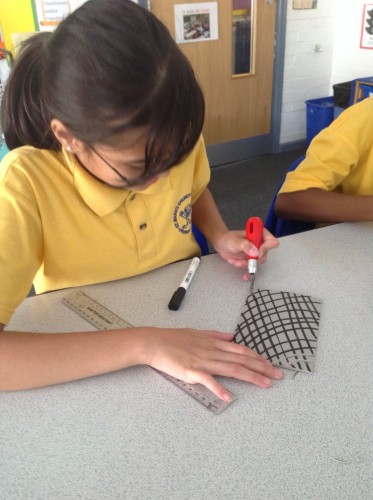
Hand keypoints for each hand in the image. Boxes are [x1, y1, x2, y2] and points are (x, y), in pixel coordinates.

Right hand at [144, 328, 283, 401]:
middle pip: (242, 360)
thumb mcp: (198, 333)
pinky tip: (229, 397)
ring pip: (231, 369)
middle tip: (278, 376)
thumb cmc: (174, 338)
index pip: (241, 350)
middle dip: (262, 368)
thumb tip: (231, 336)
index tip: (271, 365)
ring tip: (265, 384)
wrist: (154, 342)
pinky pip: (208, 381)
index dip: (258, 357)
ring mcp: (203, 361)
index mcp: (214, 343)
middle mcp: (212, 351)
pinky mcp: (191, 372)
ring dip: (250, 377)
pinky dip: (219, 389)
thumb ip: (216, 335)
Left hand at [213, 229, 278, 279]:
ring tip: (237, 262)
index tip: (257, 252)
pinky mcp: (251, 259)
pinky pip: (253, 267)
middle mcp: (260, 243)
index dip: (266, 248)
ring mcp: (256, 252)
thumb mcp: (235, 241)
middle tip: (244, 259)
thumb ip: (245, 245)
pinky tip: (244, 276)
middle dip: (253, 259)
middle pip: (264, 254)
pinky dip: (248, 272)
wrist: (221, 245)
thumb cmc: (228, 239)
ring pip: (258, 262)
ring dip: (247, 264)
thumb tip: (256, 252)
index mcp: (259, 234)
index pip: (271, 241)